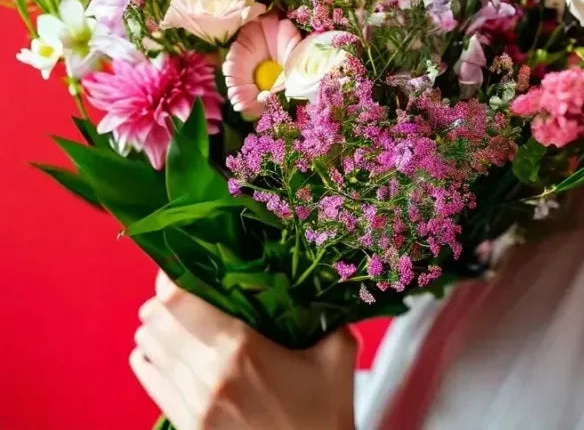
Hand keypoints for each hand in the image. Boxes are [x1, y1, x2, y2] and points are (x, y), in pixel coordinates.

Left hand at [130, 270, 356, 429]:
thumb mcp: (338, 352)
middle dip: (164, 302)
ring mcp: (193, 406)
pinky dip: (150, 361)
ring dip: (157, 330)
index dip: (173, 277)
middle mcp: (208, 375)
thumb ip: (325, 313)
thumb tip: (319, 283)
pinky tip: (160, 353)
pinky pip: (151, 383)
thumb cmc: (328, 412)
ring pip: (149, 350)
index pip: (177, 300)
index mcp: (240, 348)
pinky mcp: (188, 428)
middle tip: (184, 292)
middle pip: (156, 322)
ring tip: (174, 320)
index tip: (184, 266)